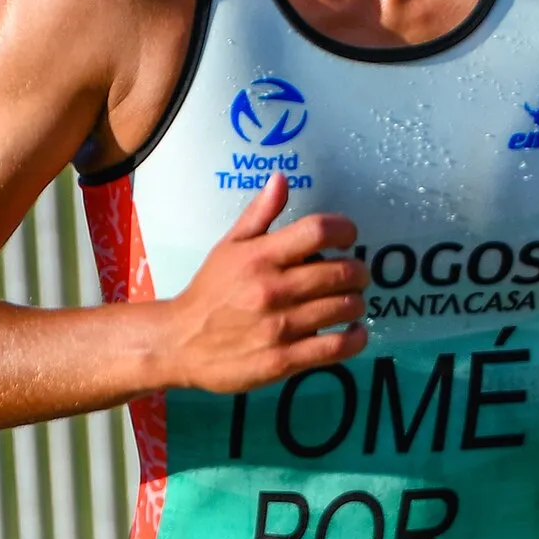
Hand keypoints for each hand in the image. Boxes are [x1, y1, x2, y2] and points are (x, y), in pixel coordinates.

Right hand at [155, 174, 367, 391]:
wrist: (180, 343)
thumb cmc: (210, 292)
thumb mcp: (228, 247)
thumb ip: (259, 215)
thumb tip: (281, 179)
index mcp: (260, 256)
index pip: (318, 231)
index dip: (344, 230)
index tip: (348, 237)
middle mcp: (273, 289)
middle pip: (342, 272)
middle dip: (358, 271)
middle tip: (355, 275)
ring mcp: (281, 326)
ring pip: (344, 308)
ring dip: (356, 303)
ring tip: (350, 302)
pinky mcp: (284, 359)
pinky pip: (337, 347)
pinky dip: (355, 338)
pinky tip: (354, 332)